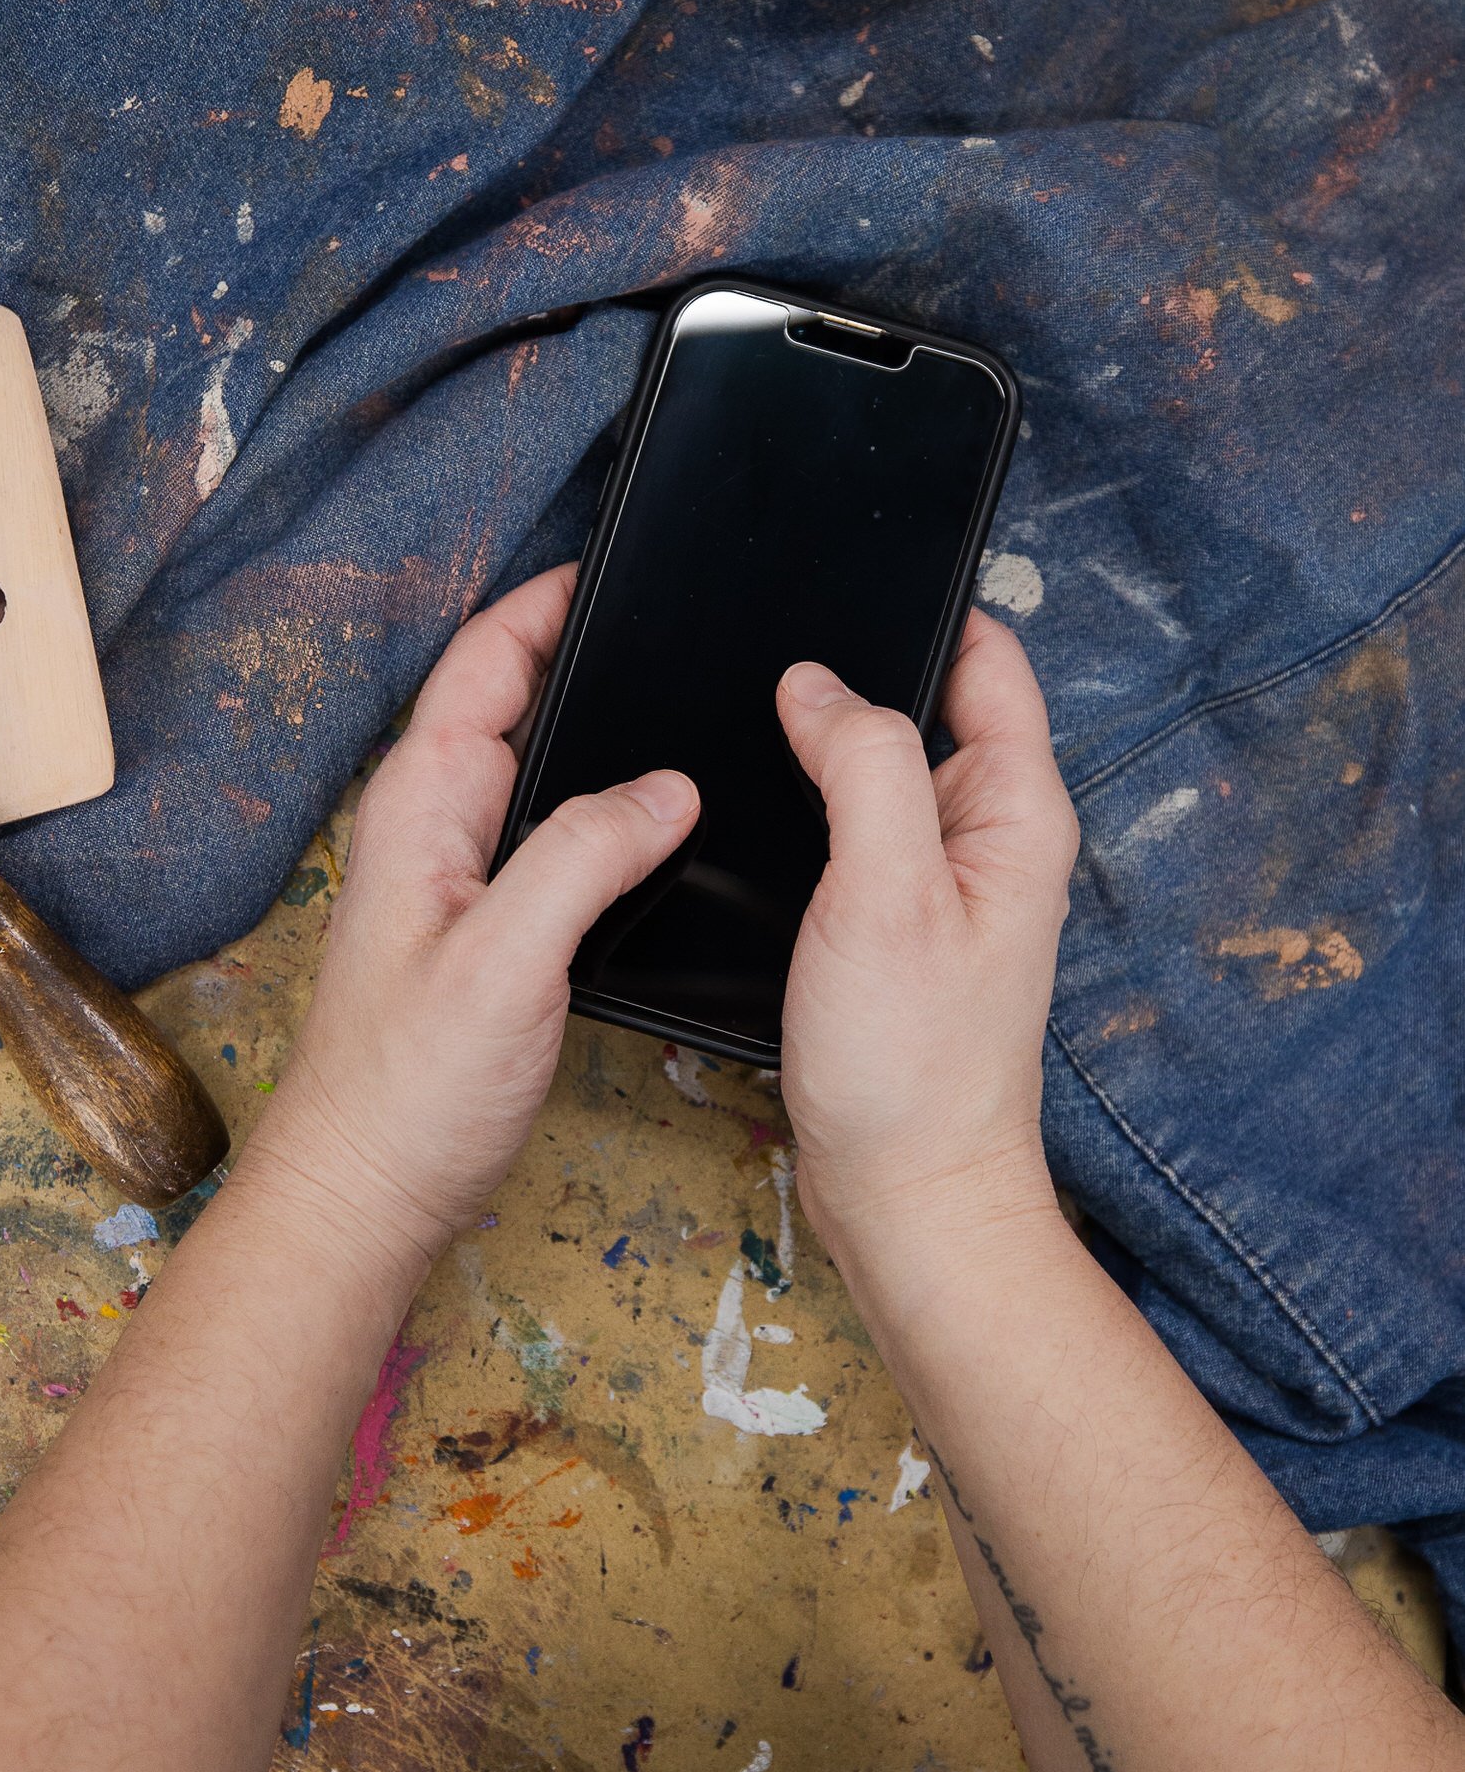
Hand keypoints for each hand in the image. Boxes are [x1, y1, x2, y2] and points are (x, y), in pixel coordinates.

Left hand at [251, 565, 697, 1286]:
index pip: (481, 665)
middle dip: (580, 655)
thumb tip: (665, 787)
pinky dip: (600, 812)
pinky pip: (548, 840)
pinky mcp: (486, 933)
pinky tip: (653, 828)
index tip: (613, 566)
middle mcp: (434, 830)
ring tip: (675, 707)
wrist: (368, 1193)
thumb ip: (583, 858)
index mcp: (420, 808)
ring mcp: (458, 881)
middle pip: (511, 706)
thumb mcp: (505, 960)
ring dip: (594, 737)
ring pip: (534, 775)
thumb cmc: (408, 1091)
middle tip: (668, 626)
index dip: (542, 605)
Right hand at [775, 610, 1079, 1272]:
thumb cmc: (912, 1068)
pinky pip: (855, 833)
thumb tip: (818, 682)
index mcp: (1015, 811)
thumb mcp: (884, 893)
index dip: (923, 609)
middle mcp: (988, 838)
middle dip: (853, 674)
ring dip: (824, 748)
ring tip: (755, 728)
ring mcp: (942, 884)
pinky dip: (810, 814)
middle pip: (925, 706)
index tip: (846, 577)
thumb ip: (862, 768)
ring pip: (879, 771)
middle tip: (768, 655)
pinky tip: (763, 817)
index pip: (988, 661)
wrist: (903, 1194)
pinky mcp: (896, 926)